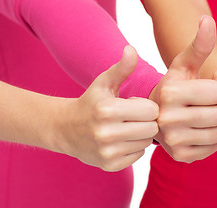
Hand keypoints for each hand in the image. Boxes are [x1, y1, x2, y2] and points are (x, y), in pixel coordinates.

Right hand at [56, 46, 158, 171]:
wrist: (65, 129)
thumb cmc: (90, 102)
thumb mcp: (103, 83)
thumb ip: (121, 68)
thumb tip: (131, 50)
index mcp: (107, 110)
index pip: (151, 111)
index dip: (145, 106)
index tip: (133, 105)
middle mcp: (106, 133)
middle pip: (152, 128)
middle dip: (146, 121)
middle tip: (133, 118)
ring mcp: (107, 152)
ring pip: (146, 142)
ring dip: (141, 135)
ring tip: (126, 128)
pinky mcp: (109, 165)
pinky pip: (138, 155)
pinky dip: (134, 148)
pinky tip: (121, 141)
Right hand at [150, 16, 216, 162]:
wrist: (155, 117)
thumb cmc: (174, 86)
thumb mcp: (183, 64)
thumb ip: (199, 44)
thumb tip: (209, 19)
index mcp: (169, 92)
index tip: (208, 90)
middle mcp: (166, 117)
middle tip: (205, 106)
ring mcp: (172, 140)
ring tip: (203, 117)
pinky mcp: (180, 156)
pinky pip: (213, 148)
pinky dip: (211, 140)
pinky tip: (199, 131)